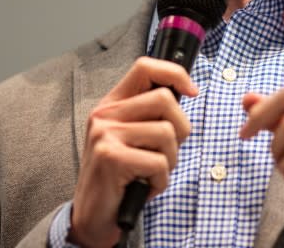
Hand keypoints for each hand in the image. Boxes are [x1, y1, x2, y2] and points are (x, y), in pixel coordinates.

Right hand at [69, 57, 197, 247]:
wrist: (92, 215)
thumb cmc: (121, 177)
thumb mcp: (132, 138)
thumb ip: (151, 114)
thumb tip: (187, 91)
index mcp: (112, 104)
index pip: (145, 67)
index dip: (175, 73)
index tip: (192, 91)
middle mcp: (105, 114)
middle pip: (165, 100)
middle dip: (180, 130)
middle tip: (166, 152)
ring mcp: (105, 134)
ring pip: (166, 133)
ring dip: (170, 161)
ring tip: (152, 172)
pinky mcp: (111, 157)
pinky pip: (159, 162)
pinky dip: (160, 181)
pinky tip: (144, 187)